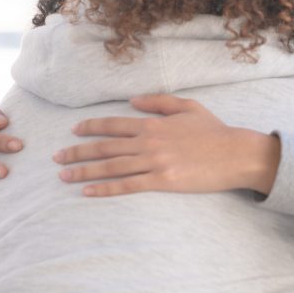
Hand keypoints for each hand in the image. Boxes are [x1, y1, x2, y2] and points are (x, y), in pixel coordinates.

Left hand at [56, 94, 281, 196]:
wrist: (236, 154)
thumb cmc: (215, 132)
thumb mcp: (188, 107)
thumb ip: (159, 102)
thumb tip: (133, 101)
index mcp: (153, 123)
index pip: (113, 124)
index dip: (90, 127)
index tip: (73, 131)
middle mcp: (148, 142)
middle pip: (104, 147)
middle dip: (76, 151)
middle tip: (57, 157)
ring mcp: (154, 162)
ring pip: (110, 167)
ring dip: (83, 171)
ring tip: (63, 175)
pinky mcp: (162, 181)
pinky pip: (127, 185)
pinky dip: (104, 188)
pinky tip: (87, 191)